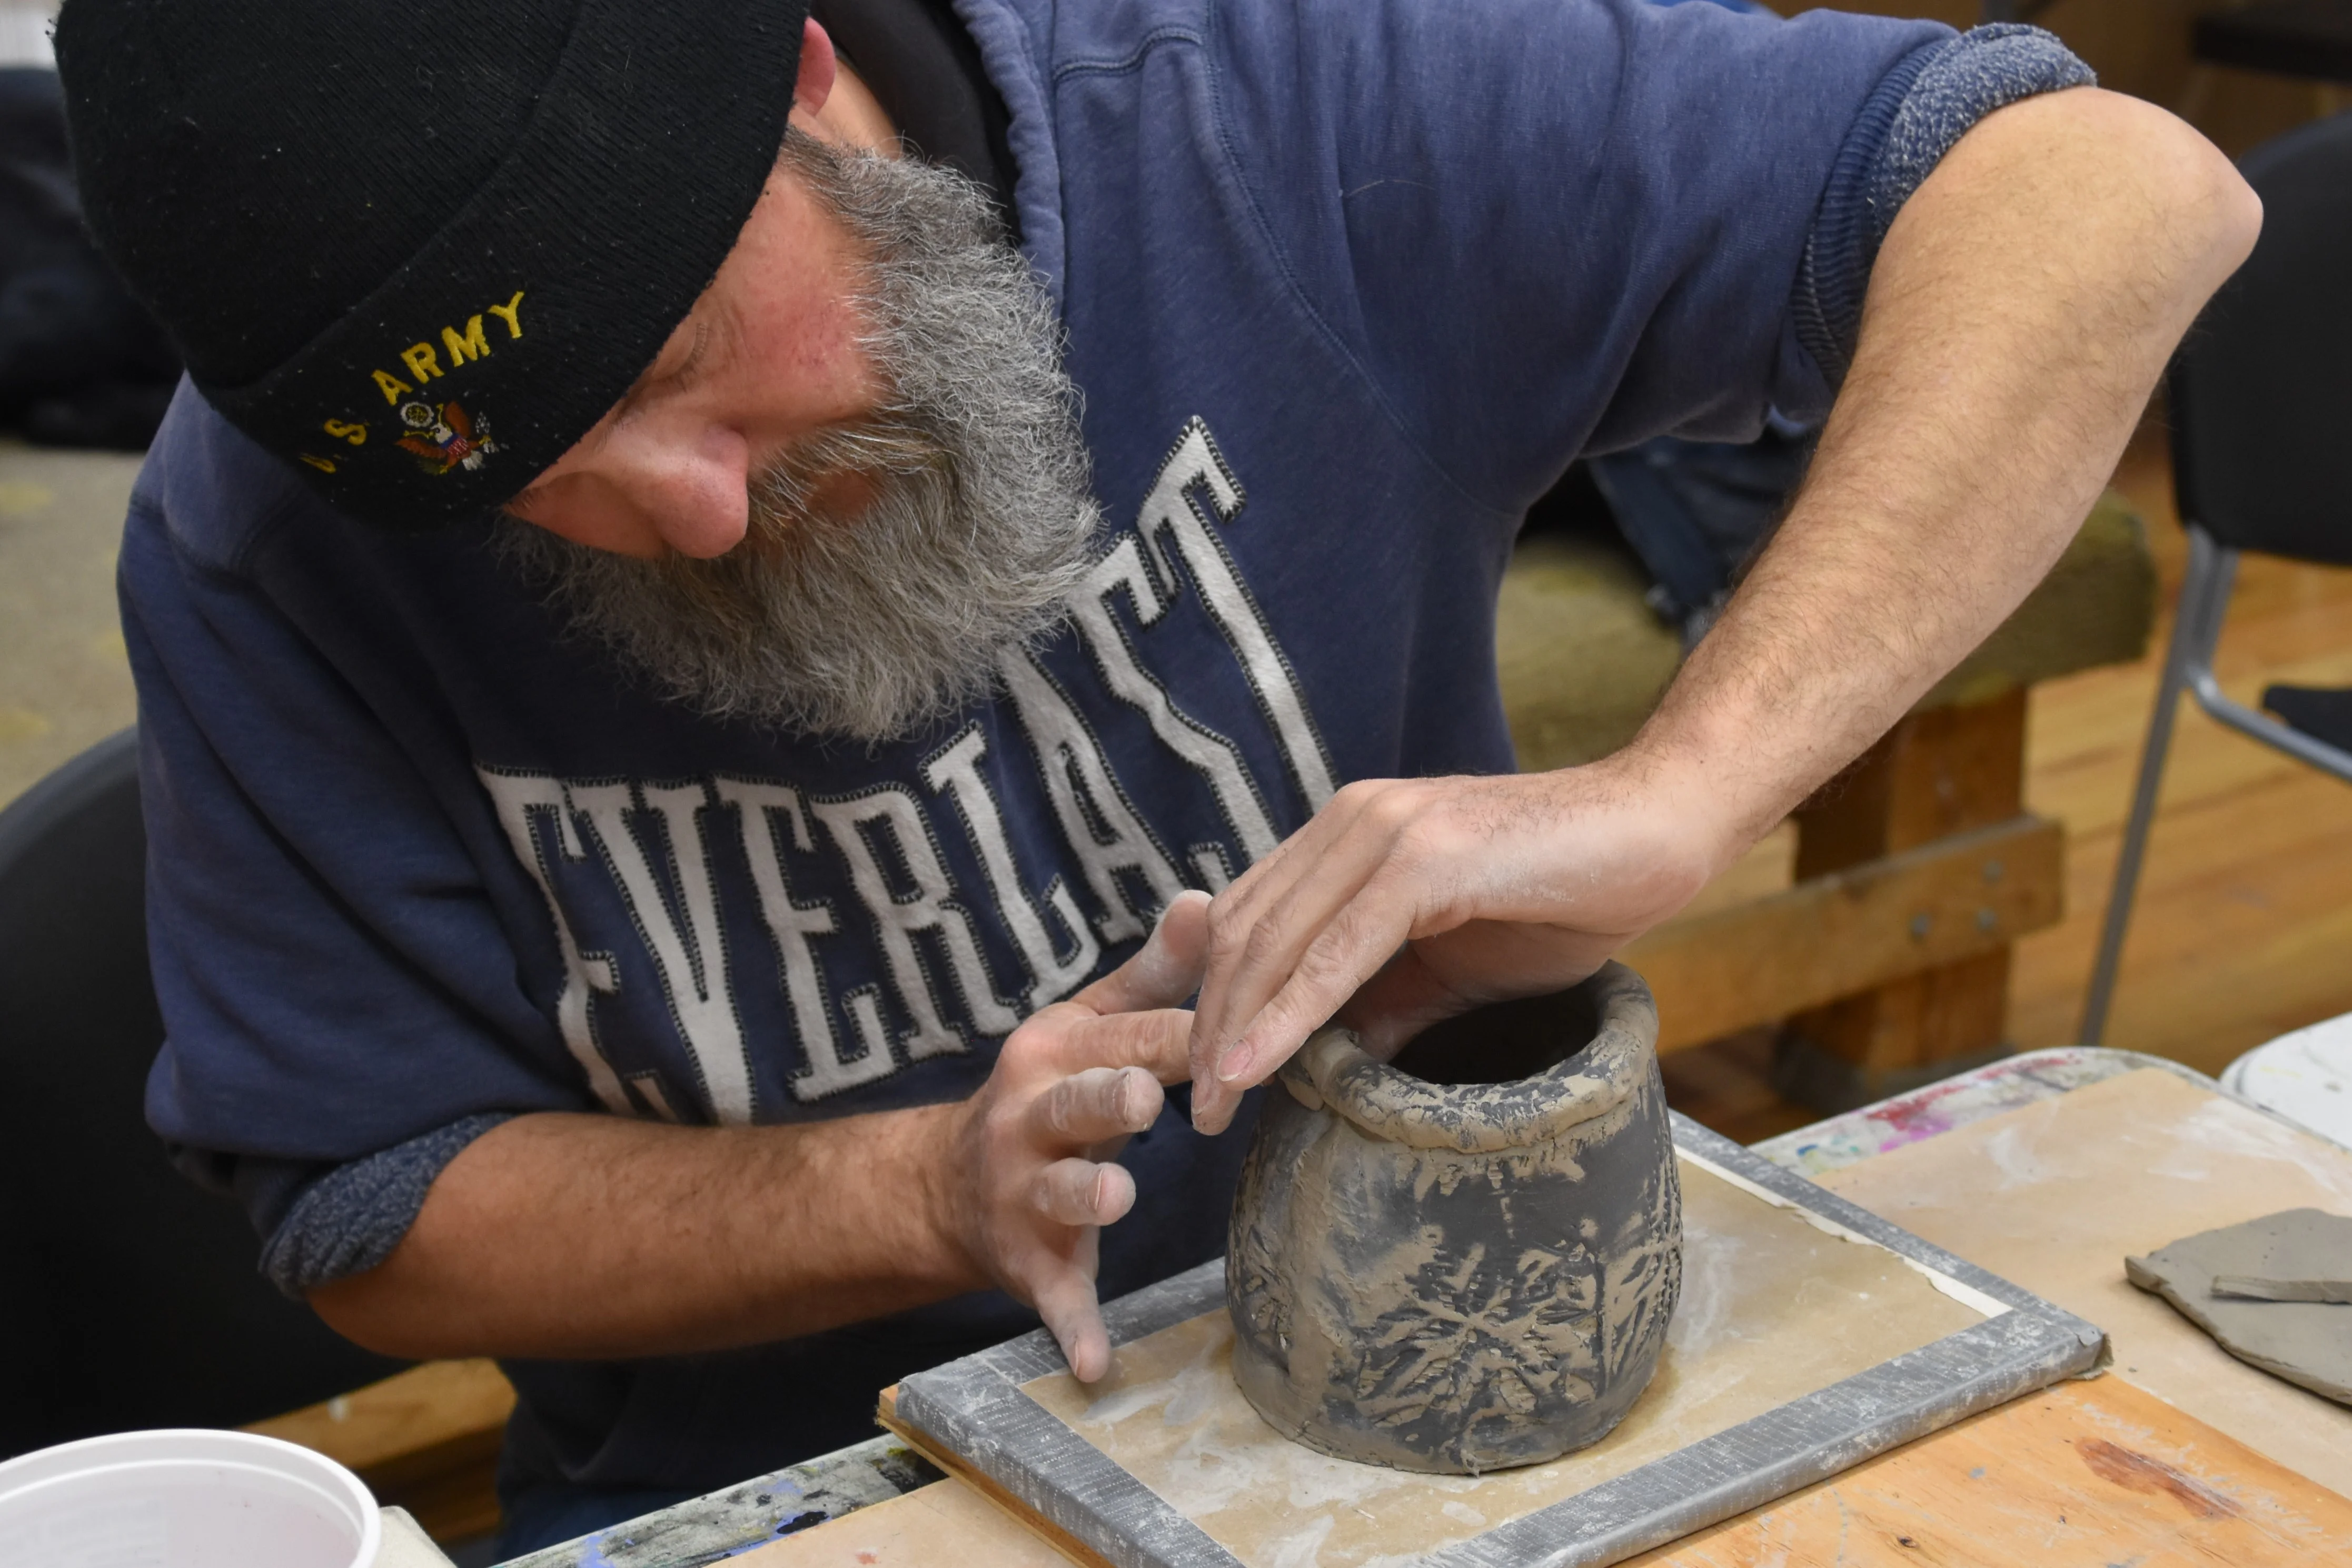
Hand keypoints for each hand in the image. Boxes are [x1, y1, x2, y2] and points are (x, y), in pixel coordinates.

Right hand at [939, 890, 1209, 1379]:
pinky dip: (1070, 1327)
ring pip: (1058, 1191)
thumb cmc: (1051, 1090)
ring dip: (1086, 1193)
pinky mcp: (1026, 1262)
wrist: (945, 1186)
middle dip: (1110, 1093)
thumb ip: (1153, 973)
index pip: (1127, 1034)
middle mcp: (1030, 1117)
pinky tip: (1093, 1361)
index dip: (1186, 1031)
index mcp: (1055, 1052)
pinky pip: (1051, 1296)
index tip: (1250, 1018)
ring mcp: (1022, 1192)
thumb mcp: (1087, 1025)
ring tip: (1119, 1193)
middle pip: (1078, 1100)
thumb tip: (1210, 900)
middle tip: (1147, 1089)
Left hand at [1186, 758, 1732, 1133]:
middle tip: (1191, 1112)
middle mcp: (1350, 820)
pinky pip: (1336, 949)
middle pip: (1242, 933)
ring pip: (1275, 942)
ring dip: (1233, 1030)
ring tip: (1211, 1106)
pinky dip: (1288, 1012)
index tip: (1198, 1077)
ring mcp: (1383, 831)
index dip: (1211, 1000)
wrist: (1657, 833)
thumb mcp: (1450, 961)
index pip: (1247, 920)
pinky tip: (1255, 1065)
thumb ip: (1382, 997)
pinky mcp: (1422, 857)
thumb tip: (1321, 1060)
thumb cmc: (1564, 893)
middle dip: (1205, 1026)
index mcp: (1347, 834)